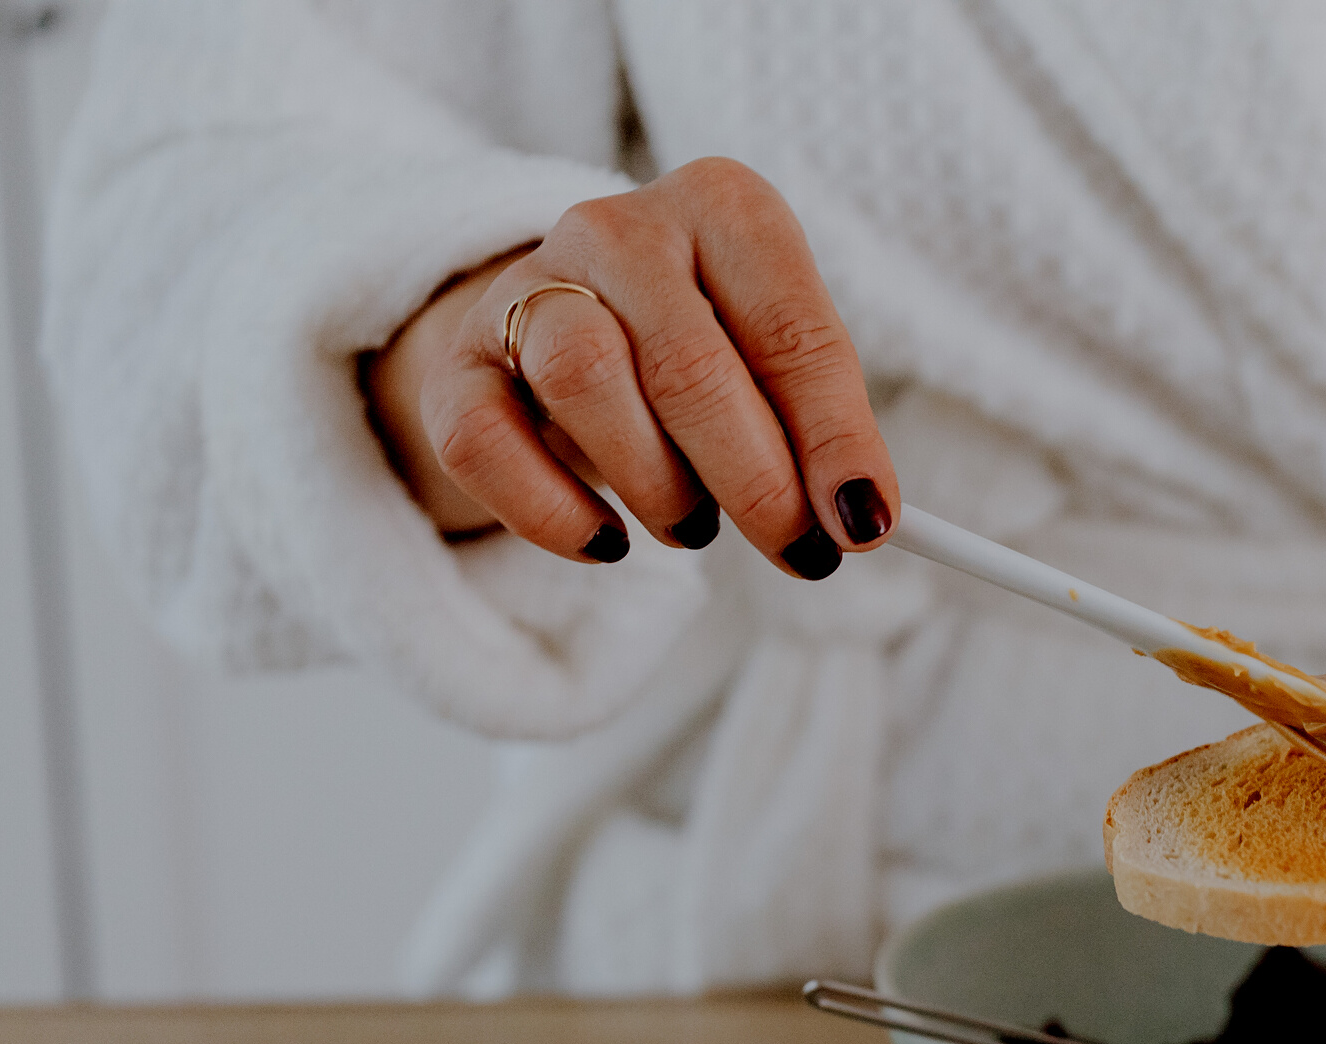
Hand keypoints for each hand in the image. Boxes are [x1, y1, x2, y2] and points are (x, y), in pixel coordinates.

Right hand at [362, 157, 895, 575]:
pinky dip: (551, 512)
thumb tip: (864, 519)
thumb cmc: (709, 353)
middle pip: (690, 366)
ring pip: (583, 381)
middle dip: (756, 483)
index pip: (792, 330)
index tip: (866, 525)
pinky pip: (485, 442)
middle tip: (795, 550)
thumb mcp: (779, 372)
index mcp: (726, 210)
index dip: (835, 437)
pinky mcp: (460, 362)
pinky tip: (605, 542)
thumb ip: (822, 432)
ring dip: (655, 485)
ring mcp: (527, 286)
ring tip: (691, 527)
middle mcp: (620, 229)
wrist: (568, 327)